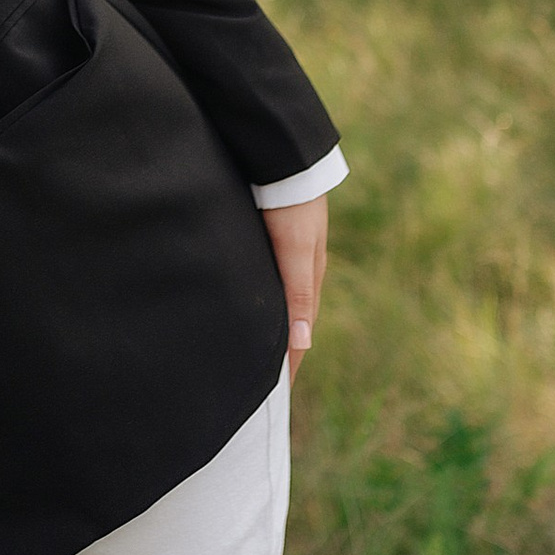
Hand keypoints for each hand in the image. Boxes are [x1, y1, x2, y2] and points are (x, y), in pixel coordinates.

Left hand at [264, 194, 329, 382]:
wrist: (284, 158)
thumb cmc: (292, 204)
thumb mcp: (295, 250)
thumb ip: (298, 293)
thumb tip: (303, 343)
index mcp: (309, 278)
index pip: (300, 334)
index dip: (290, 363)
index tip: (278, 396)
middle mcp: (298, 270)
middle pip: (290, 322)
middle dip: (280, 352)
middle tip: (262, 385)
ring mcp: (284, 256)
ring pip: (276, 302)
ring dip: (269, 328)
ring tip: (252, 355)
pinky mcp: (267, 241)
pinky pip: (266, 282)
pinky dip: (260, 303)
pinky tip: (246, 307)